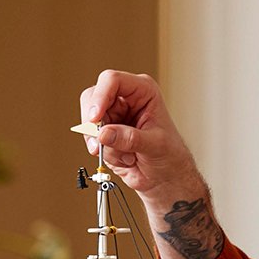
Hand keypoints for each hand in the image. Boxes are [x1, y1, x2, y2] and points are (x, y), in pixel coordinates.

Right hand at [80, 70, 204, 205]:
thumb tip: (104, 134)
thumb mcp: (155, 145)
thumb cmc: (170, 155)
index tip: (96, 118)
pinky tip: (122, 159)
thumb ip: (130, 138)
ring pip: (89, 122)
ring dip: (103, 144)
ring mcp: (113, 116)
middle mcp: (125, 100)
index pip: (112, 81)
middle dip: (95, 124)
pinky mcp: (105, 133)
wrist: (166, 178)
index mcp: (142, 91)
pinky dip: (103, 153)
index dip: (100, 97)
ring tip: (126, 156)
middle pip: (93, 98)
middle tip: (101, 142)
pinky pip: (91, 139)